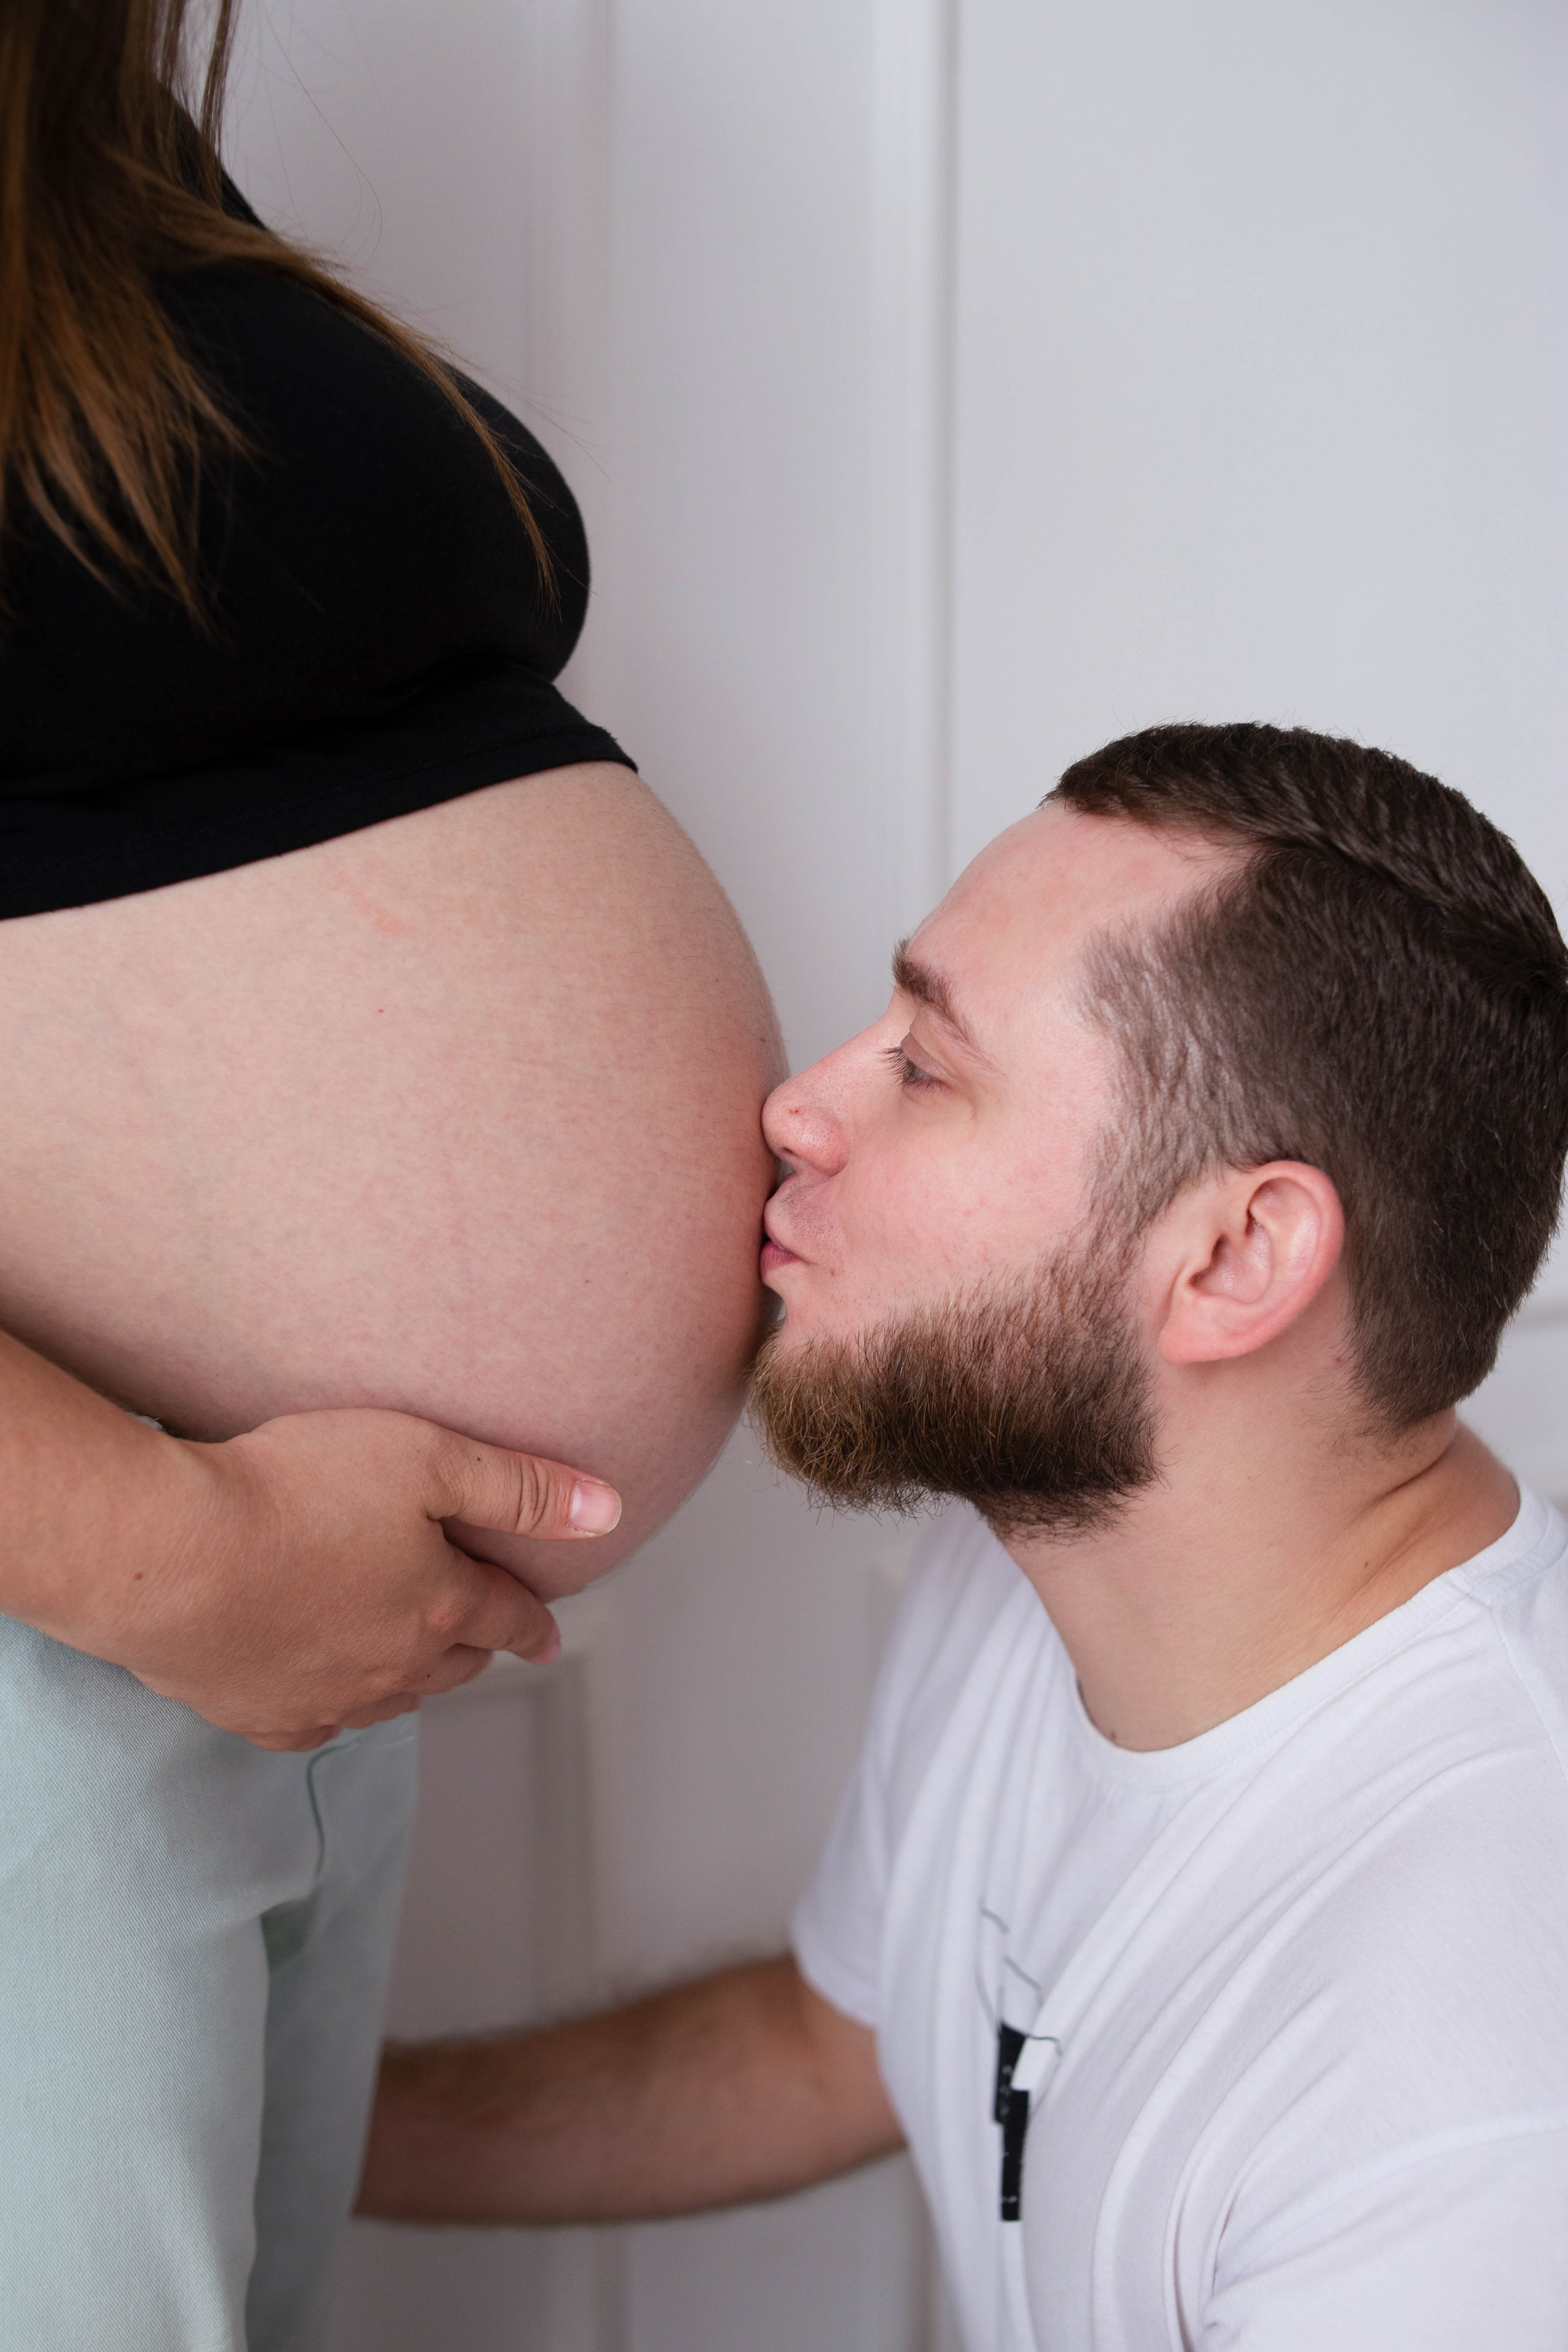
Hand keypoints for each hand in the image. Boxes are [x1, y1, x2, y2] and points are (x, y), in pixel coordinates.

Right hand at [86, 1408, 620, 1750]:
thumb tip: (610, 1509)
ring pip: (390, 1698)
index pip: (507, 1616)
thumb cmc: (295, 1488)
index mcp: (438, 1606)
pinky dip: (333, 1712)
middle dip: (476, 1647)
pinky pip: (312, 1726)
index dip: (534, 1622)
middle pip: (453, 1663)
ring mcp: (321, 1696)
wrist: (169, 1551)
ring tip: (417, 1663)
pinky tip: (328, 1701)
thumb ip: (521, 1485)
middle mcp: (390, 1665)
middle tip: (484, 1637)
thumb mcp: (427, 1457)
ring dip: (413, 1679)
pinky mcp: (252, 1710)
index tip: (548, 1638)